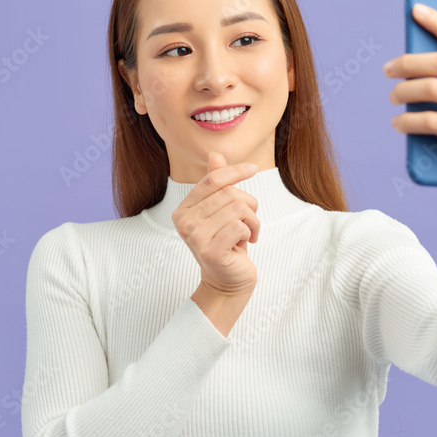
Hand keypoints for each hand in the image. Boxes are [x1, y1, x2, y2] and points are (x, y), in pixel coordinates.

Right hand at [172, 151, 260, 295]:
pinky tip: (245, 243)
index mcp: (183, 209)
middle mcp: (184, 222)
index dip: (234, 171)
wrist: (227, 282)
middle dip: (249, 205)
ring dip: (252, 220)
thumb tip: (215, 155)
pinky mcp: (210, 251)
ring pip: (237, 208)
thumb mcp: (221, 212)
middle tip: (251, 222)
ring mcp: (195, 237)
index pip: (211, 180)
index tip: (253, 169)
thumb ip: (216, 185)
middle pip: (228, 193)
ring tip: (249, 233)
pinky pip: (240, 226)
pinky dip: (250, 233)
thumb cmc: (227, 244)